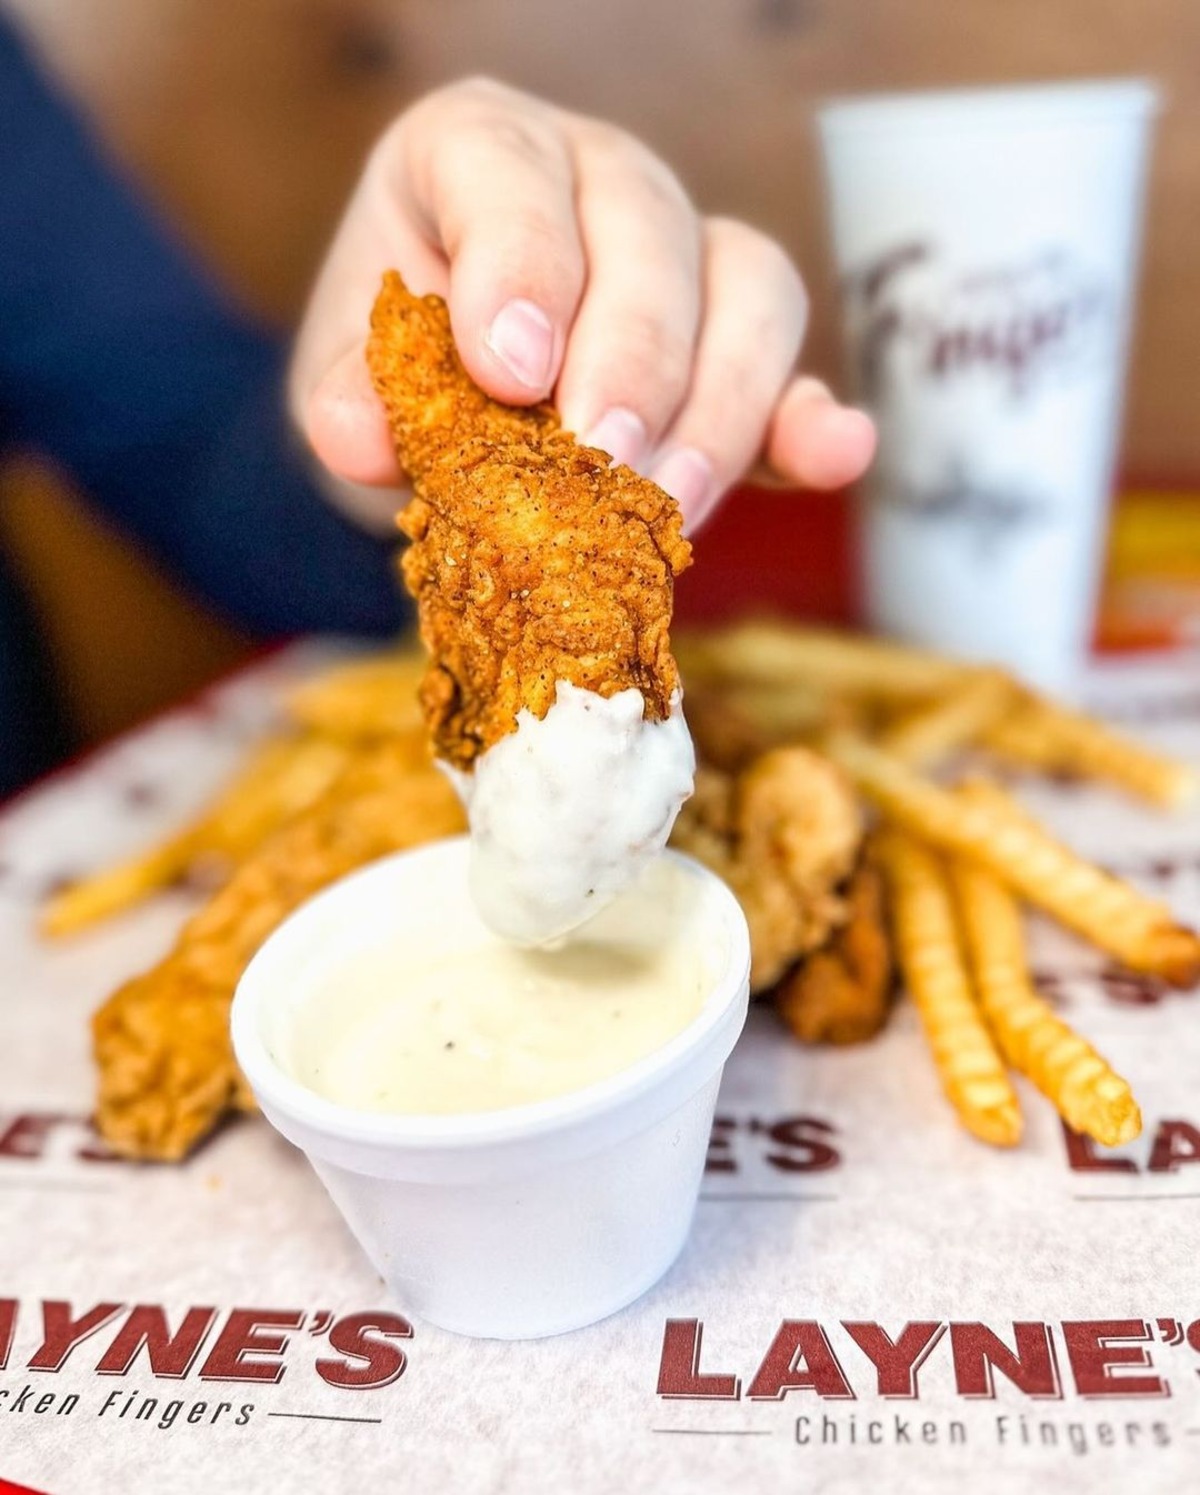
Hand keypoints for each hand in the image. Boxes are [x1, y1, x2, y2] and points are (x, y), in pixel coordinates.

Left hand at [291, 78, 874, 535]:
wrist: (441, 421)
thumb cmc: (394, 377)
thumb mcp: (350, 381)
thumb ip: (345, 398)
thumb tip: (361, 441)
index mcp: (479, 154)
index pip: (508, 170)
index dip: (520, 264)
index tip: (511, 369)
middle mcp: (597, 181)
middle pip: (648, 233)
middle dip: (631, 356)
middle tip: (600, 459)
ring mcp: (685, 258)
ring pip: (748, 289)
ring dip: (716, 406)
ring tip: (665, 505)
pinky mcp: (738, 355)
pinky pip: (791, 371)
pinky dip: (810, 421)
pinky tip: (831, 455)